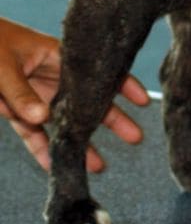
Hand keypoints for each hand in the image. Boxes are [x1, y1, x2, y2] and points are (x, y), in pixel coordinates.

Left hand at [0, 17, 149, 171]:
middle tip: (135, 137)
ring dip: (80, 143)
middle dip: (111, 120)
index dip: (122, 84)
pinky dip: (42, 150)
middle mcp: (51, 77)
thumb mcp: (1, 66)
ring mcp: (34, 96)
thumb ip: (21, 93)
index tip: (143, 101)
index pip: (96, 71)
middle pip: (87, 101)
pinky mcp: (14, 112)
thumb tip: (43, 118)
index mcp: (56, 56)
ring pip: (64, 123)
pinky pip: (33, 134)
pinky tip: (55, 167)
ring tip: (100, 165)